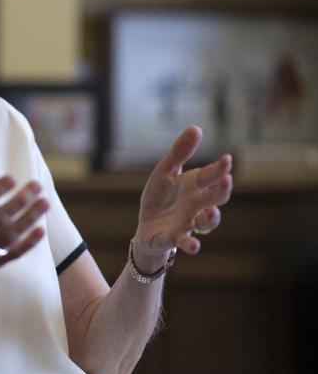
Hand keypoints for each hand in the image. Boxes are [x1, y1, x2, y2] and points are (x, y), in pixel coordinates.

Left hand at [134, 126, 232, 269]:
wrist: (147, 227)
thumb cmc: (161, 198)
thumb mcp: (165, 172)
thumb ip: (179, 153)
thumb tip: (196, 128)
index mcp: (195, 186)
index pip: (211, 176)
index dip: (219, 168)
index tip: (226, 159)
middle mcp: (196, 205)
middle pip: (214, 198)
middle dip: (221, 191)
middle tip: (226, 181)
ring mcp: (188, 222)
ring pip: (206, 223)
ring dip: (211, 219)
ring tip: (210, 213)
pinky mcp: (175, 238)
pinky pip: (185, 241)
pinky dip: (190, 243)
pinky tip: (194, 246)